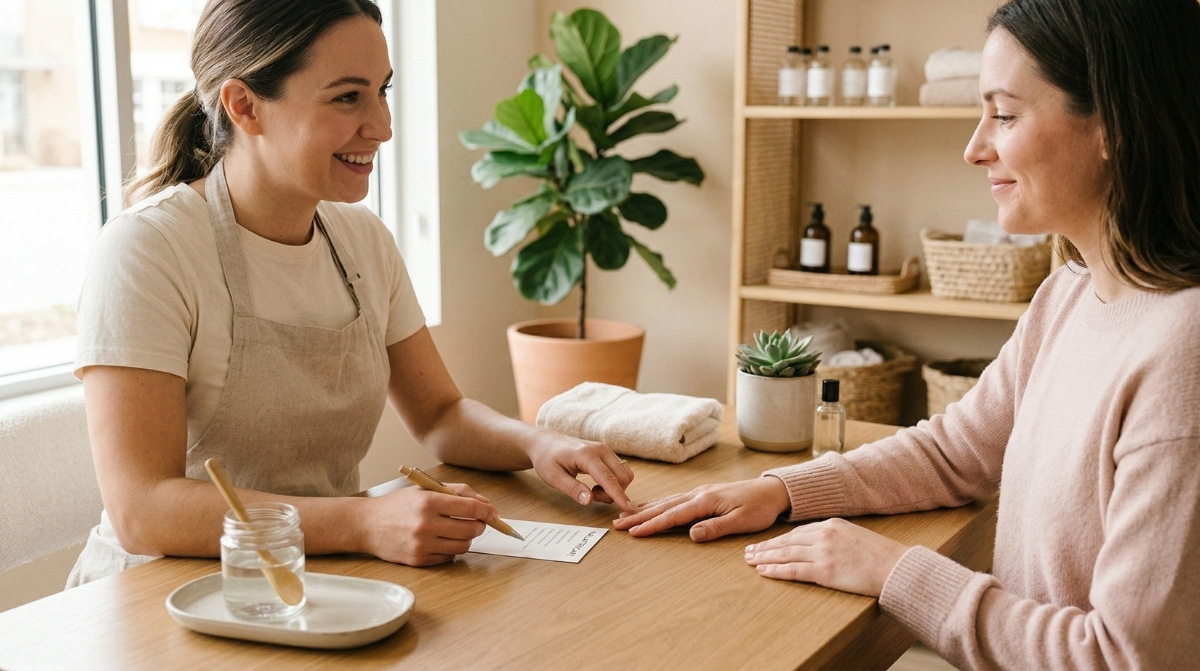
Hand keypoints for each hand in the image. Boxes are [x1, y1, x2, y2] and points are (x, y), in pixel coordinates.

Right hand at [361, 482, 493, 566]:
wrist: (366, 525)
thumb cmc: (397, 505)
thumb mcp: (424, 489)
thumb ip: (456, 492)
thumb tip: (484, 503)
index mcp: (428, 501)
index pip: (469, 507)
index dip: (487, 511)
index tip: (495, 514)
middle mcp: (426, 524)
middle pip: (470, 529)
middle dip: (480, 526)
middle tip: (477, 522)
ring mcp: (422, 544)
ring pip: (463, 545)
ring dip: (467, 538)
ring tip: (457, 530)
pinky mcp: (418, 560)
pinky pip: (449, 557)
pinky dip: (451, 549)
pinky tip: (442, 540)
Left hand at [526, 431, 634, 511]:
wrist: (546, 442)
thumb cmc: (547, 458)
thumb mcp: (553, 477)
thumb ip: (572, 489)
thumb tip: (589, 500)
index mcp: (586, 455)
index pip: (608, 478)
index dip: (619, 495)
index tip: (628, 508)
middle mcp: (600, 449)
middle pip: (622, 477)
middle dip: (612, 494)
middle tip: (591, 496)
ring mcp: (605, 450)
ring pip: (624, 474)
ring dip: (615, 489)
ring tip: (593, 490)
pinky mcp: (607, 453)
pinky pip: (620, 471)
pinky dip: (614, 482)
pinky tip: (598, 484)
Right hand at [612, 477, 790, 541]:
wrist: (773, 491)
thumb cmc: (759, 508)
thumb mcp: (741, 522)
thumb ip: (715, 528)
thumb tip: (690, 534)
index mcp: (705, 501)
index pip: (673, 515)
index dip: (651, 525)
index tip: (633, 532)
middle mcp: (698, 494)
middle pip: (663, 507)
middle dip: (639, 516)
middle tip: (618, 524)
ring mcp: (700, 492)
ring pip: (667, 501)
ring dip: (646, 509)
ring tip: (627, 515)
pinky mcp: (704, 494)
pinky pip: (675, 499)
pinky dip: (659, 503)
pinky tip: (652, 506)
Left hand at [743, 518, 909, 596]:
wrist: (895, 566)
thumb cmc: (880, 556)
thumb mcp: (855, 536)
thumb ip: (836, 538)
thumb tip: (821, 545)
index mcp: (831, 524)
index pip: (798, 532)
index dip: (779, 539)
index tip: (766, 543)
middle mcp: (824, 535)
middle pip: (787, 541)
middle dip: (765, 546)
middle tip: (748, 551)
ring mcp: (822, 552)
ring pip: (785, 554)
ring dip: (764, 557)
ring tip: (750, 561)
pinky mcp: (824, 571)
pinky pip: (792, 570)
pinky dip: (775, 570)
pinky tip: (763, 572)